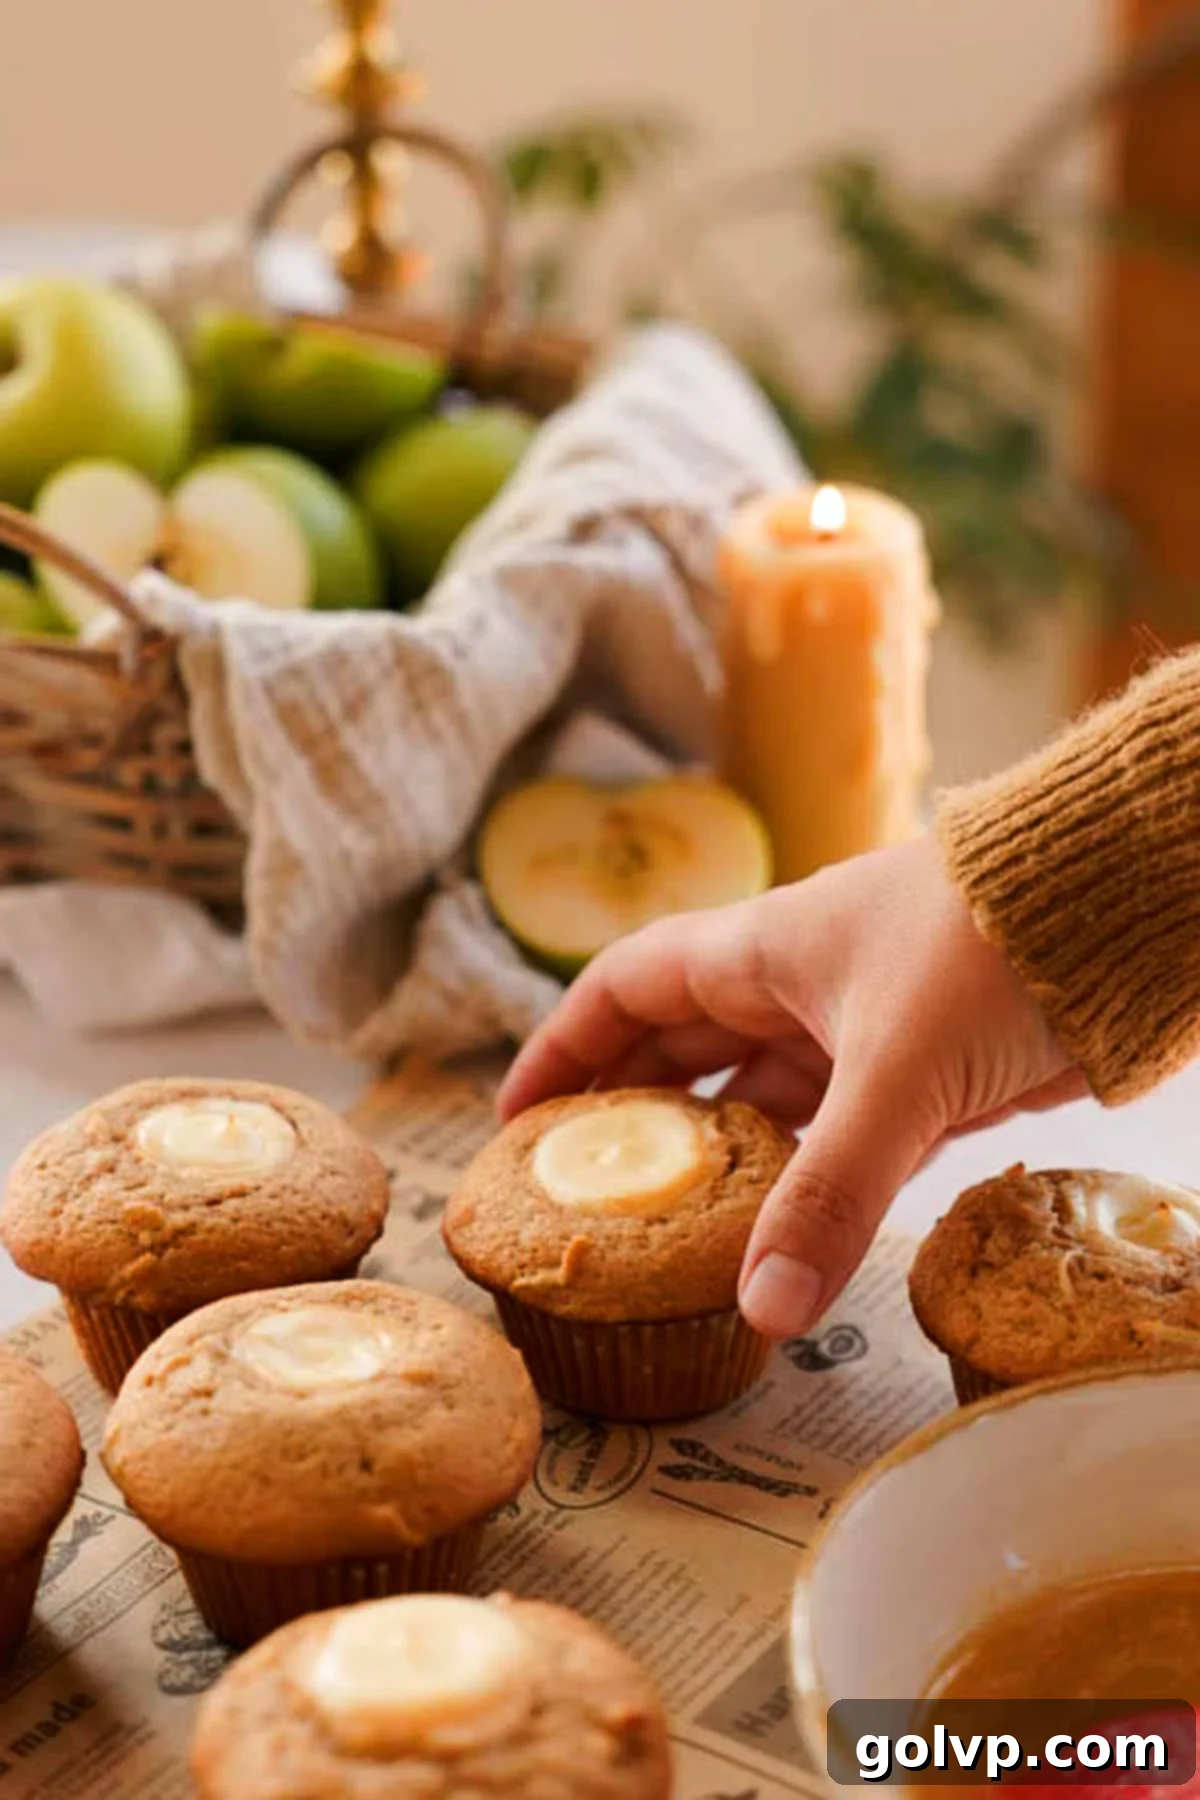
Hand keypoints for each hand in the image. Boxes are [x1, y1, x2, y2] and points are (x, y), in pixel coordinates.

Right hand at [498, 835, 1084, 1338]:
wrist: (1127, 910)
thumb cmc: (994, 945)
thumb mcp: (896, 1071)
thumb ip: (830, 1195)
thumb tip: (761, 1312)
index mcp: (761, 951)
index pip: (626, 988)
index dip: (563, 1045)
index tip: (517, 1117)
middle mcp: (798, 988)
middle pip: (682, 1049)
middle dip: (629, 1114)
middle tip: (580, 1193)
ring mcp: (861, 1034)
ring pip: (762, 1101)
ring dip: (719, 1159)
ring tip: (664, 1232)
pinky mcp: (923, 1079)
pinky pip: (835, 1137)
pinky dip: (802, 1183)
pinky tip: (777, 1236)